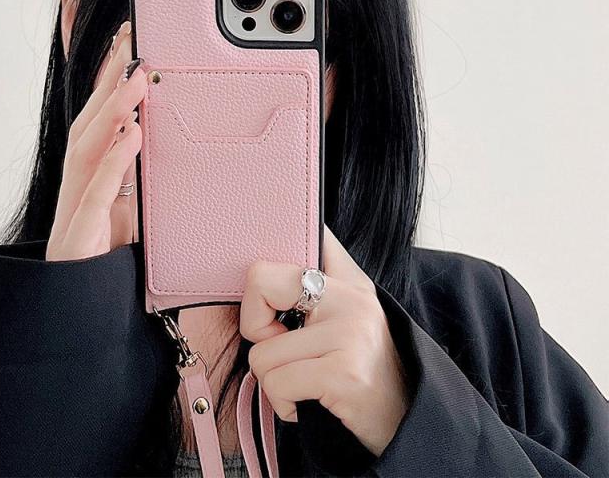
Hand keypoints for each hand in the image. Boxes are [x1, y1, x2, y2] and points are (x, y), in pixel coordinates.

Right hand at [46, 21, 145, 260]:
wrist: (84, 299)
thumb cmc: (106, 249)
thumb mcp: (130, 203)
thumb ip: (135, 171)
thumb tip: (150, 134)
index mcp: (90, 171)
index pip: (99, 116)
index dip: (110, 78)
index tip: (130, 43)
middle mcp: (79, 180)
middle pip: (91, 120)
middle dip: (109, 79)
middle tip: (132, 42)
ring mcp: (76, 204)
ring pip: (89, 147)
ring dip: (114, 110)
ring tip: (137, 79)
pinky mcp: (80, 232)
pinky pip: (99, 191)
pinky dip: (116, 159)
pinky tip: (134, 134)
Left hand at [240, 225, 409, 456]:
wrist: (404, 425)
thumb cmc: (359, 372)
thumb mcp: (346, 320)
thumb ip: (314, 291)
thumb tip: (262, 271)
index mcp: (351, 280)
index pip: (310, 234)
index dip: (276, 256)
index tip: (275, 285)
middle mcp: (353, 298)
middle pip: (260, 280)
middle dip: (255, 327)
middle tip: (283, 347)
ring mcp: (350, 333)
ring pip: (261, 352)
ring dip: (274, 379)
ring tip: (307, 383)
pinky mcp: (343, 373)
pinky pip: (276, 383)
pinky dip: (283, 403)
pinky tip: (311, 403)